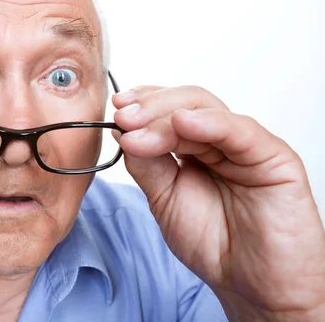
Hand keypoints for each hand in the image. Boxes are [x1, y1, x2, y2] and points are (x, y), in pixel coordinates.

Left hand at [112, 85, 324, 320]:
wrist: (251, 285)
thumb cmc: (213, 243)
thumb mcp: (164, 199)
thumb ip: (147, 164)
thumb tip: (122, 130)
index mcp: (193, 148)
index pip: (166, 111)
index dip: (140, 105)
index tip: (115, 110)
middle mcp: (218, 140)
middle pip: (183, 104)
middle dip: (147, 108)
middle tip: (122, 117)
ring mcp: (246, 145)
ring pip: (205, 109)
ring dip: (165, 114)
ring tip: (137, 126)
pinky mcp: (274, 157)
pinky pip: (240, 131)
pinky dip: (209, 123)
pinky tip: (183, 123)